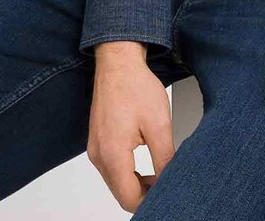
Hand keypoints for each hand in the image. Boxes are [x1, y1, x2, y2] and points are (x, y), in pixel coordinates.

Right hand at [87, 41, 175, 211]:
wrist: (118, 63)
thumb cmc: (135, 87)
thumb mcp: (159, 124)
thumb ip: (164, 158)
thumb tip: (169, 181)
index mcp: (113, 154)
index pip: (129, 198)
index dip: (150, 201)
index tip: (167, 194)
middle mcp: (99, 155)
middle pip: (120, 192)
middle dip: (143, 194)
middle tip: (166, 184)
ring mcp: (95, 149)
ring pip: (115, 181)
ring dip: (135, 183)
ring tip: (159, 173)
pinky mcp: (96, 141)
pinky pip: (111, 167)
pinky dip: (126, 171)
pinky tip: (143, 163)